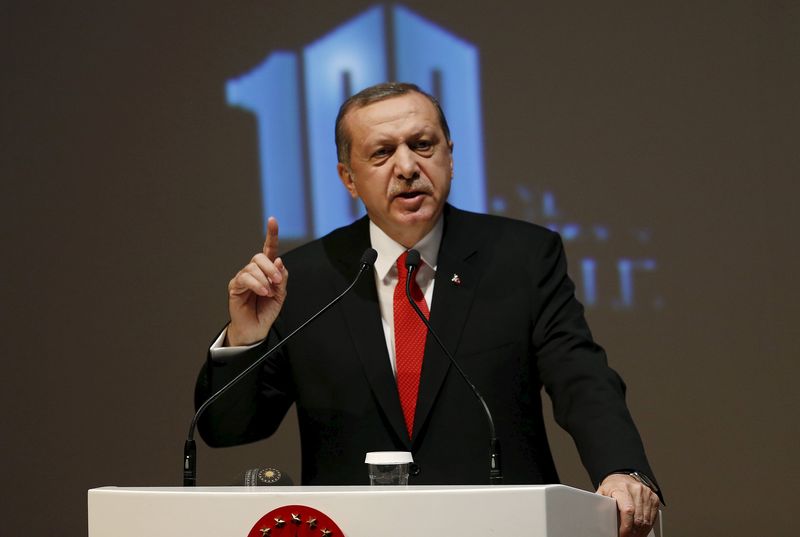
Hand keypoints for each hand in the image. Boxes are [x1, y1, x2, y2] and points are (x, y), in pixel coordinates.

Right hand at [226, 217, 288, 345]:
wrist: (256, 328)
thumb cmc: (267, 310)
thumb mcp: (281, 294)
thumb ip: (282, 278)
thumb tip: (279, 262)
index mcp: (267, 270)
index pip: (269, 249)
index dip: (271, 234)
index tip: (272, 220)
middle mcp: (254, 271)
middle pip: (260, 257)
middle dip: (271, 268)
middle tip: (277, 281)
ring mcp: (243, 277)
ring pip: (253, 267)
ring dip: (264, 279)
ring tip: (268, 292)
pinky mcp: (235, 286)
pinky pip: (245, 278)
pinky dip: (256, 284)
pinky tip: (262, 292)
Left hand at [597, 473, 659, 536]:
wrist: (624, 478)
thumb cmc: (613, 487)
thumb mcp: (603, 492)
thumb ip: (600, 503)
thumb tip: (595, 514)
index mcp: (622, 488)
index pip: (628, 510)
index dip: (626, 526)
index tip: (622, 534)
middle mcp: (636, 490)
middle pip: (637, 518)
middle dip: (632, 532)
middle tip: (625, 536)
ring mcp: (646, 494)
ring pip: (646, 520)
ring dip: (639, 532)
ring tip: (632, 535)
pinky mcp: (654, 498)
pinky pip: (652, 518)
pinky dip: (646, 527)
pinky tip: (640, 530)